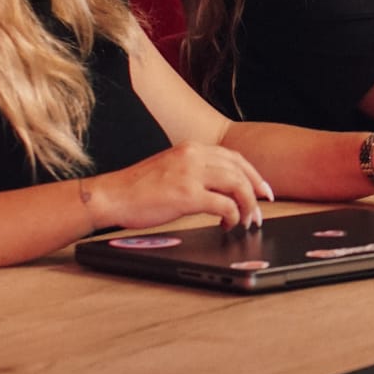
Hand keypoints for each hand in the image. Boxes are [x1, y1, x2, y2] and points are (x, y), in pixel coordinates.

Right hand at [85, 141, 274, 230]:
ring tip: (247, 221)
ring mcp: (191, 174)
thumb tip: (224, 189)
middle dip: (256, 192)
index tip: (263, 190)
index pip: (234, 157)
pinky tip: (227, 225)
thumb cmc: (138, 188)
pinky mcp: (187, 195)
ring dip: (248, 206)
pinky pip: (225, 205)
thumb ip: (196, 171)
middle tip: (261, 211)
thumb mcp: (172, 168)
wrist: (111, 195)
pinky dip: (233, 216)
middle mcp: (194, 156)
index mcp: (192, 148)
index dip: (253, 174)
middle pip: (241, 170)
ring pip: (238, 186)